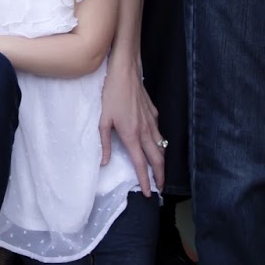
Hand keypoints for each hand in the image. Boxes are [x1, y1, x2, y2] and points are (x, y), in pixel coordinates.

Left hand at [98, 52, 164, 195]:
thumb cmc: (111, 94)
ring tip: (159, 171)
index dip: (146, 180)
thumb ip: (104, 143)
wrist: (125, 72)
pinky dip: (159, 143)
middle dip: (161, 175)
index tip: (150, 193)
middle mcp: (145, 131)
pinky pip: (159, 132)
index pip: (141, 164)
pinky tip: (155, 144)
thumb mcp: (102, 120)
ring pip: (161, 146)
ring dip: (161, 161)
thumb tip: (105, 162)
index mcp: (131, 135)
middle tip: (161, 188)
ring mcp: (152, 121)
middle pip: (157, 159)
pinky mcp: (154, 113)